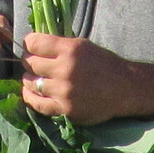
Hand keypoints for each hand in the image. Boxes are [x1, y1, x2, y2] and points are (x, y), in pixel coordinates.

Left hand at [20, 33, 138, 124]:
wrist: (124, 88)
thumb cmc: (104, 64)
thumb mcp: (83, 46)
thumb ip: (59, 46)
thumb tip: (33, 46)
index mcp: (70, 49)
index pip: (34, 43)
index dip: (29, 44)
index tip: (31, 47)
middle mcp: (65, 69)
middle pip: (30, 63)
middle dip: (29, 62)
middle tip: (32, 64)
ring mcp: (64, 91)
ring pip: (31, 83)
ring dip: (29, 80)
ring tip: (33, 79)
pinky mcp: (65, 109)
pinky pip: (37, 104)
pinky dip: (30, 98)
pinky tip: (30, 94)